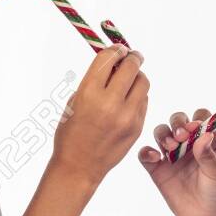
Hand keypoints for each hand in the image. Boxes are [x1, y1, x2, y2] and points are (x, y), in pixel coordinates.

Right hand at [52, 45, 148, 184]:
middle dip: (132, 57)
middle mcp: (110, 103)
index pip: (108, 59)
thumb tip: (112, 62)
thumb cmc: (71, 133)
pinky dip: (138, 96)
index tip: (118, 49)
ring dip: (137, 76)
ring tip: (129, 80)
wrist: (79, 166)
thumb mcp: (75, 102)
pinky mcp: (137, 127)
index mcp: (89, 94)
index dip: (115, 49)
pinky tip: (127, 100)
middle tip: (131, 56)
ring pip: (143, 82)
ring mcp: (127, 116)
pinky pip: (144, 101)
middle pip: (131, 67)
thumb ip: (93, 81)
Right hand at [138, 109, 215, 215]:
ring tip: (170, 147)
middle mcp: (188, 144)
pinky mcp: (157, 170)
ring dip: (163, 134)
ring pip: (161, 132)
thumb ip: (208, 154)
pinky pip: (146, 154)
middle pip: (178, 120)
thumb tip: (204, 134)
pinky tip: (155, 158)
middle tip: (181, 136)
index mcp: (207, 141)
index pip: (200, 117)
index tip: (195, 128)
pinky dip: (146, 151)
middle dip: (177, 122)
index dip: (196, 119)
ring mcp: (171, 156)